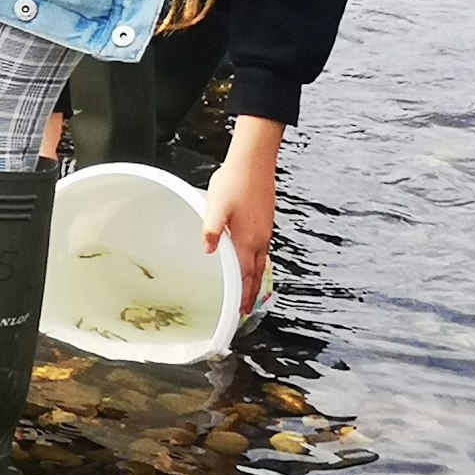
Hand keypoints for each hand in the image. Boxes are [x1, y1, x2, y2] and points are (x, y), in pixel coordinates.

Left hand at [202, 115, 281, 314]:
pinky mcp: (265, 221)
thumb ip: (211, 229)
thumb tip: (209, 250)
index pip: (246, 276)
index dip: (243, 295)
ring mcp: (264, 230)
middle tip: (245, 309)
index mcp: (248, 240)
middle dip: (251, 293)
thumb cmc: (234, 182)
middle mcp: (260, 239)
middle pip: (257, 273)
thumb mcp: (216, 206)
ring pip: (261, 262)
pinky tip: (251, 261)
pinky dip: (258, 263)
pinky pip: (263, 250)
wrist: (253, 162)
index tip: (241, 312)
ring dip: (254, 279)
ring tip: (248, 291)